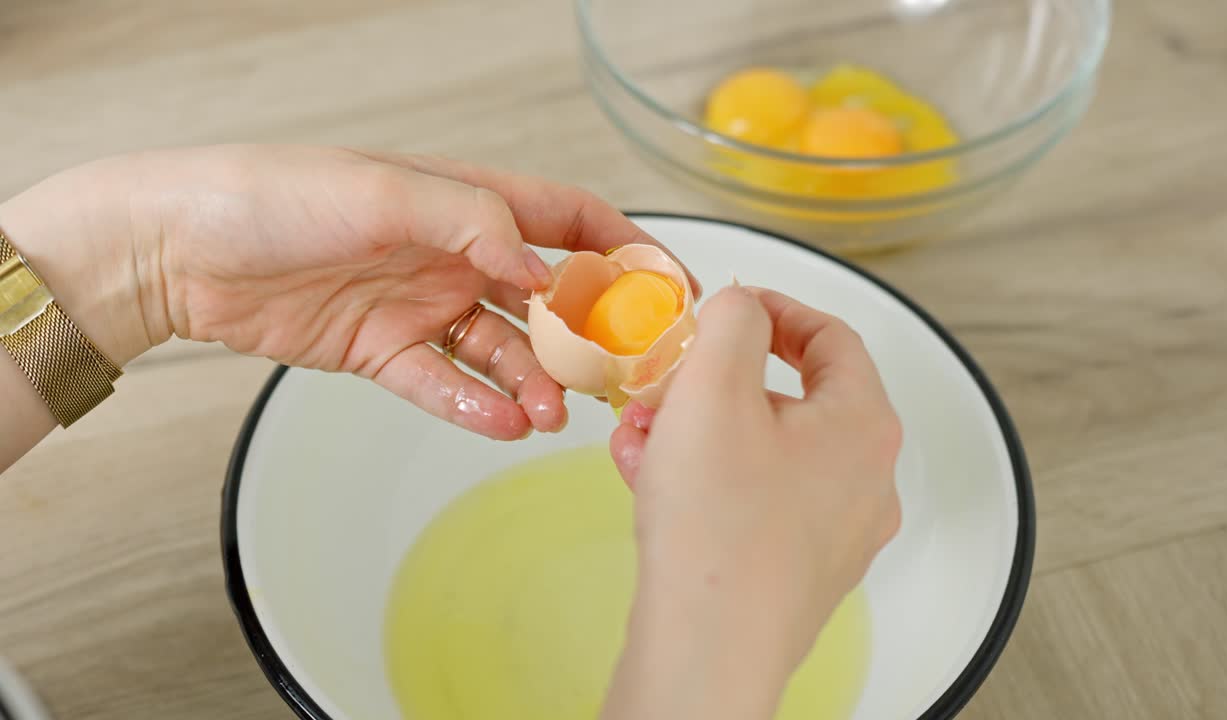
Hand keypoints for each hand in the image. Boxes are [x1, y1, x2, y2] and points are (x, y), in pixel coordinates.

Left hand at [0, 144, 696, 439]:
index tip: (670, 288)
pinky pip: (442, 386)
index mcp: (464, 200)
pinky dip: (472, 406)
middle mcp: (453, 253)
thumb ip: (475, 222)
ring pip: (499, 351)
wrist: (176, 250)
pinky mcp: (381, 352)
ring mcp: (420, 305)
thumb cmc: (272, 196)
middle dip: (583, 339)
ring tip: (545, 414)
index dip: (625, 248)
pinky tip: (497, 424)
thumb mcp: (383, 191)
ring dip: (530, 382)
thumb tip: (547, 271)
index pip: (568, 219)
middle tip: (613, 378)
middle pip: (544, 300)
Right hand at [602, 287, 901, 719]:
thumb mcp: (715, 386)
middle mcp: (866, 479)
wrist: (708, 649)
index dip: (774, 310)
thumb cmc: (718, 524)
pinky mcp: (800, 572)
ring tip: (642, 439)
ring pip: (765, 454)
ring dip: (701, 433)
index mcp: (864, 424)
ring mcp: (837, 532)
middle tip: (666, 384)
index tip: (728, 308)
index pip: (832, 338)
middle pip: (791, 400)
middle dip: (715, 383)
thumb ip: (734, 321)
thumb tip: (743, 306)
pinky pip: (756, 504)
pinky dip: (707, 482)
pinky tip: (651, 484)